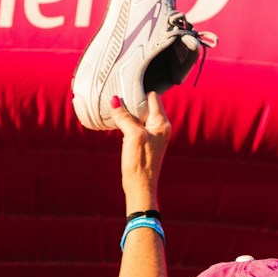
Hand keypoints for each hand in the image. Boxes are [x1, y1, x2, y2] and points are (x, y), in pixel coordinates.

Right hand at [111, 92, 169, 209]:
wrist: (140, 187)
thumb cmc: (140, 163)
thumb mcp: (132, 136)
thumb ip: (124, 117)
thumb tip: (115, 100)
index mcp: (162, 123)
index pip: (152, 98)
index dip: (139, 93)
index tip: (125, 89)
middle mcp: (160, 128)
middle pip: (145, 106)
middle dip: (132, 102)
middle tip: (116, 97)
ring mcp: (152, 136)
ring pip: (139, 117)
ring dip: (128, 113)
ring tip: (115, 108)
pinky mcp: (144, 143)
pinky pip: (135, 126)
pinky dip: (127, 123)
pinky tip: (117, 123)